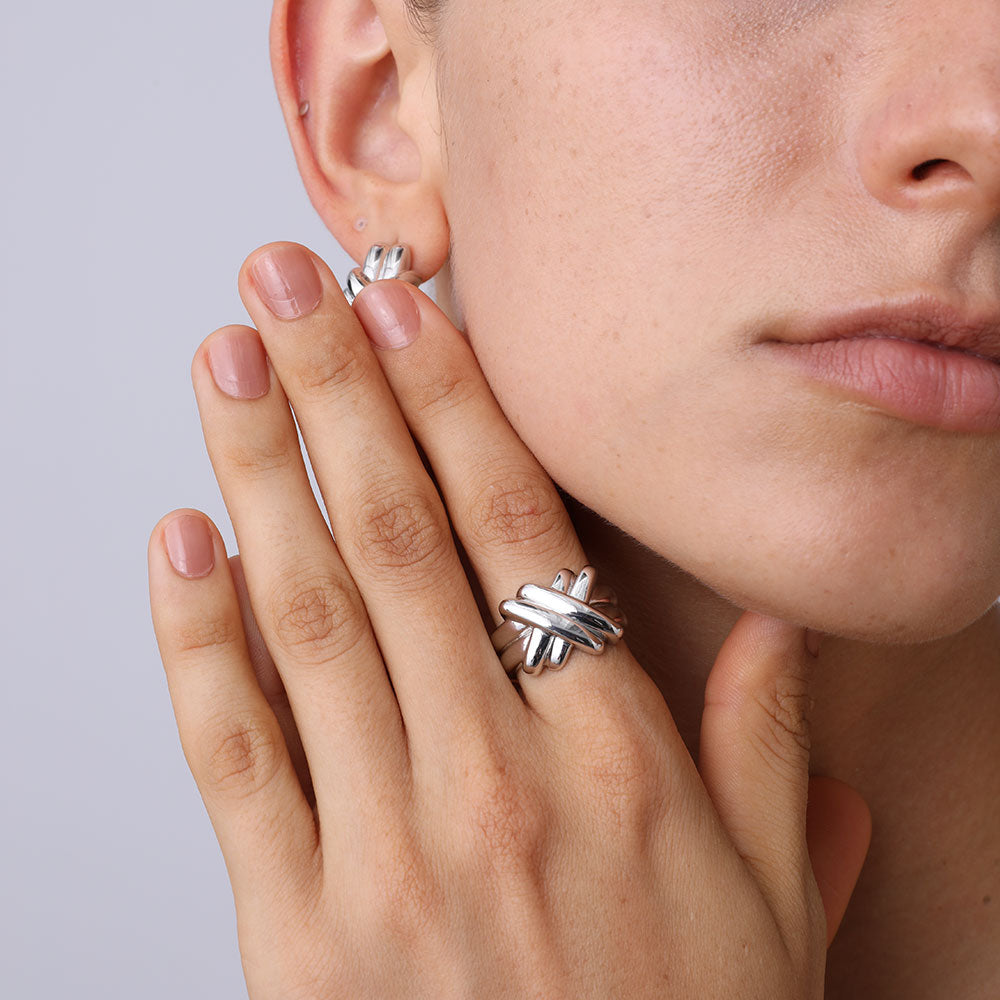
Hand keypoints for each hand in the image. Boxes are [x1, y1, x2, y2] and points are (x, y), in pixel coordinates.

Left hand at [148, 242, 870, 997]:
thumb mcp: (778, 901)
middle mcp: (494, 784)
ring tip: (227, 367)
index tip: (406, 314)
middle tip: (285, 289)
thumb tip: (779, 625)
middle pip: (396, 542)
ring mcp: (386, 855)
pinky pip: (236, 760)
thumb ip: (776, 752)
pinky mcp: (296, 935)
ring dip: (259, 476)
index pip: (519, 537)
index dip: (454, 409)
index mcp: (614, 763)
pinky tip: (181, 543)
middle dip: (335, 395)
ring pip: (307, 620)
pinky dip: (199, 644)